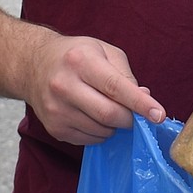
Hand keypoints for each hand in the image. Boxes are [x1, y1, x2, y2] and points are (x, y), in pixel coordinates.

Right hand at [25, 32, 165, 144]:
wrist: (33, 66)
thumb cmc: (76, 55)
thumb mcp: (103, 51)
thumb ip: (126, 76)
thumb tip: (145, 100)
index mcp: (81, 61)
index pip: (116, 87)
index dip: (140, 104)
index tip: (158, 115)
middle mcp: (64, 86)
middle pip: (109, 114)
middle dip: (130, 119)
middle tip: (135, 115)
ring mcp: (56, 110)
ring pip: (101, 131)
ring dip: (115, 126)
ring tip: (107, 108)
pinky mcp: (54, 128)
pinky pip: (89, 140)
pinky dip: (100, 133)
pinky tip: (93, 116)